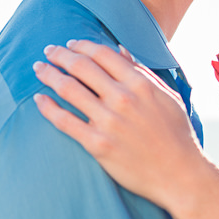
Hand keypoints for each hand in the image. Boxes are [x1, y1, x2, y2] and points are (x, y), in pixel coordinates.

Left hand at [33, 40, 210, 210]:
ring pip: (69, 89)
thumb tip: (121, 50)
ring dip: (49, 75)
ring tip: (39, 69)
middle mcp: (123, 98)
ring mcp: (108, 122)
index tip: (70, 44)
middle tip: (48, 51)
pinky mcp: (97, 144)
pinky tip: (39, 99)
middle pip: (82, 67)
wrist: (180, 173)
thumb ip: (143, 72)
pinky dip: (48, 108)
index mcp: (141, 84)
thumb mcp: (167, 96)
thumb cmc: (177, 133)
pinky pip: (64, 121)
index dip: (83, 45)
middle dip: (60, 55)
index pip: (103, 54)